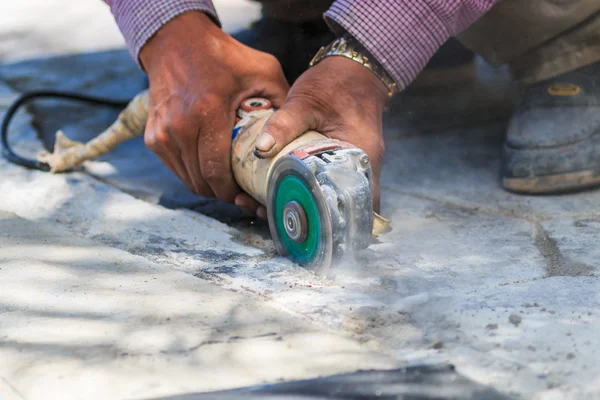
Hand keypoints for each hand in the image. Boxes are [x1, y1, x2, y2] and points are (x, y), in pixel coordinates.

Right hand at [140, 12, 288, 213]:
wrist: (177, 42)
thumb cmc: (225, 57)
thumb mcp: (263, 71)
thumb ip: (283, 102)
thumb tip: (300, 136)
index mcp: (207, 112)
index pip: (216, 171)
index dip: (233, 191)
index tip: (249, 194)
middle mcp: (179, 126)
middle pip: (202, 181)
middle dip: (224, 193)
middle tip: (244, 191)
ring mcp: (162, 133)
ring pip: (188, 180)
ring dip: (209, 186)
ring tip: (229, 180)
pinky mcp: (153, 137)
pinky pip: (177, 169)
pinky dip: (194, 173)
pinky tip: (210, 165)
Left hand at [254, 57, 387, 211]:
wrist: (353, 70)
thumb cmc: (335, 84)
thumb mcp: (305, 101)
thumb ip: (284, 124)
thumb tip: (261, 150)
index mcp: (361, 159)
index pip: (358, 207)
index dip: (336, 226)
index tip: (301, 230)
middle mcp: (360, 170)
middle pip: (338, 209)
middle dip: (304, 220)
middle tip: (265, 217)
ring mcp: (350, 169)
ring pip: (327, 200)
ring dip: (298, 209)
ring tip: (260, 209)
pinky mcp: (337, 164)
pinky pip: (321, 186)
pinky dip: (300, 193)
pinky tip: (271, 192)